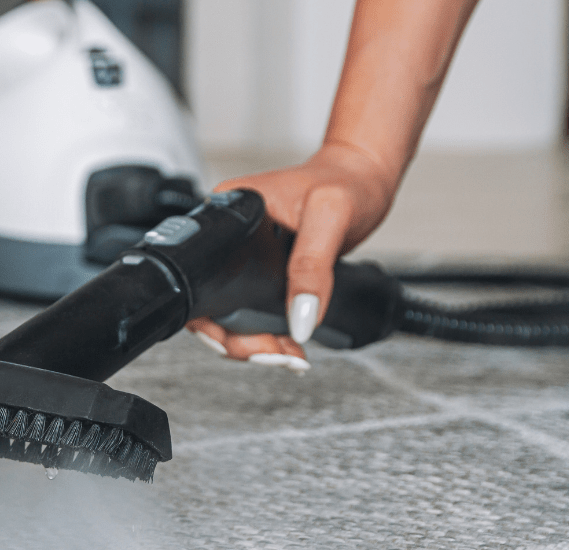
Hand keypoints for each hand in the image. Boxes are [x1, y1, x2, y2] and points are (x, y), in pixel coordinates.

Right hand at [185, 142, 396, 369]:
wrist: (365, 175)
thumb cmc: (347, 181)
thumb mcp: (330, 218)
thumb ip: (311, 268)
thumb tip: (299, 319)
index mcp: (226, 211)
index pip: (202, 277)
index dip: (217, 321)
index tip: (250, 342)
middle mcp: (229, 235)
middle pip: (211, 305)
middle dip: (240, 341)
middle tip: (279, 355)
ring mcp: (244, 254)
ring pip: (231, 313)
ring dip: (256, 342)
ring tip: (290, 355)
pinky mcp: (262, 266)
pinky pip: (252, 307)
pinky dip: (268, 331)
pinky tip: (291, 342)